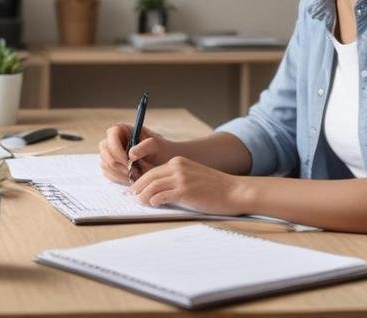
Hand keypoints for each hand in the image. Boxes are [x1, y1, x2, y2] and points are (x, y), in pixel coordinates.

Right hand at [98, 123, 178, 183]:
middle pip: (105, 151)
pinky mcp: (110, 166)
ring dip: (120, 173)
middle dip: (118, 164)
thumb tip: (131, 153)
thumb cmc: (160, 150)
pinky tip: (132, 179)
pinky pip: (108, 174)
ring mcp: (110, 154)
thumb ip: (145, 146)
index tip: (128, 162)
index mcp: (123, 129)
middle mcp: (113, 140)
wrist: (162, 162)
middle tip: (133, 172)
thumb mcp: (157, 145)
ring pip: (105, 164)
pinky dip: (119, 179)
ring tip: (136, 176)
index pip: (112, 135)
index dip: (117, 149)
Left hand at [128, 156, 250, 215]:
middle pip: (149, 177)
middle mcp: (178, 167)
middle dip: (137, 188)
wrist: (234, 191)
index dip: (141, 181)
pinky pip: (162, 196)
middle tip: (131, 197)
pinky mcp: (185, 191)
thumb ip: (177, 179)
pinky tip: (153, 205)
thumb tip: (158, 192)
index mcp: (179, 162)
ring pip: (152, 187)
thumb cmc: (216, 187)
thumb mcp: (193, 176)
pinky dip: (154, 201)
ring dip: (143, 196)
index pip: (153, 171)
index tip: (135, 189)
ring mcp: (181, 179)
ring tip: (140, 203)